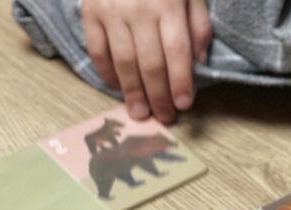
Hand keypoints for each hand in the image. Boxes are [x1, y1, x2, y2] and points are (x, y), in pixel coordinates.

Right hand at [82, 0, 211, 123]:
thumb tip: (199, 62)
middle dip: (159, 96)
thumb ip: (197, 24)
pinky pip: (98, 52)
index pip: (177, 51)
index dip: (181, 81)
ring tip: (140, 113)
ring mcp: (111, 11)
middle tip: (165, 118)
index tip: (184, 104)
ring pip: (124, 63)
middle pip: (151, 64)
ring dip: (133, 93)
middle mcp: (139, 9)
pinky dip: (108, 74)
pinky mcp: (90, 13)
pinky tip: (118, 88)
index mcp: (168, 2)